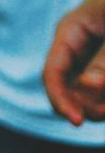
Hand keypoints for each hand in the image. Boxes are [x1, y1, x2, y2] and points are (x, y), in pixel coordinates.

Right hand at [44, 0, 104, 124]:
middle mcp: (76, 47)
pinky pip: (97, 91)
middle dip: (84, 104)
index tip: (78, 121)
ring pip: (84, 93)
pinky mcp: (102, 66)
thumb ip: (103, 60)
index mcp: (71, 32)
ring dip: (97, 103)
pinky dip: (102, 99)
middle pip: (66, 89)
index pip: (52, 74)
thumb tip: (89, 85)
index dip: (61, 100)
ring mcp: (90, 56)